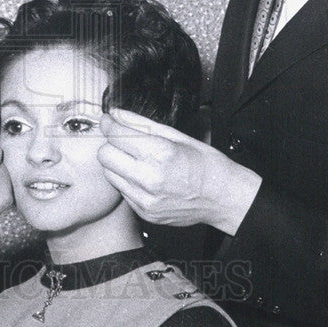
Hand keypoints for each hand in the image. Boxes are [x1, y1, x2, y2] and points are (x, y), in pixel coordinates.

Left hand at [98, 108, 261, 235]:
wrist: (223, 197)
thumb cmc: (204, 163)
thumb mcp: (175, 135)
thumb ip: (140, 124)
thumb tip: (115, 114)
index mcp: (159, 153)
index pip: (116, 135)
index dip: (109, 124)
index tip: (109, 120)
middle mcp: (149, 178)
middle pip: (105, 156)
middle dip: (111, 144)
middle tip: (122, 141)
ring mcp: (145, 199)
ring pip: (109, 174)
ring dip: (116, 164)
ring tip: (135, 160)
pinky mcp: (144, 212)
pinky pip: (121, 190)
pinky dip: (127, 180)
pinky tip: (143, 176)